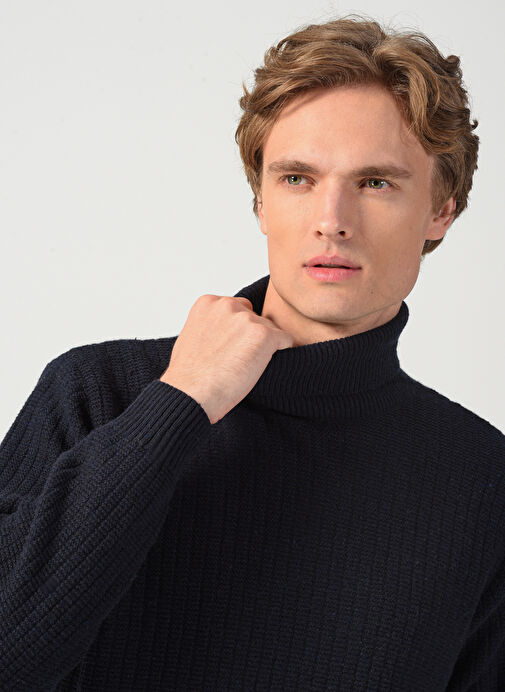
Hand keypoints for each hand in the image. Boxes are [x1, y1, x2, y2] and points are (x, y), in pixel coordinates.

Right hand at [159, 294, 293, 423]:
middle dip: (251, 337)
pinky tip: (262, 366)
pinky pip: (286, 339)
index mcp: (208, 302)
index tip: (230, 347)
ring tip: (245, 367)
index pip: (238, 308)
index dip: (238, 331)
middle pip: (255, 317)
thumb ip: (212, 325)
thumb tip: (228, 332)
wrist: (191, 394)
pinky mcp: (264, 335)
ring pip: (271, 329)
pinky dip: (281, 352)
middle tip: (238, 360)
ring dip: (264, 347)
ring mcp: (247, 319)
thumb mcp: (192, 336)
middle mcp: (228, 305)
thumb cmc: (188, 375)